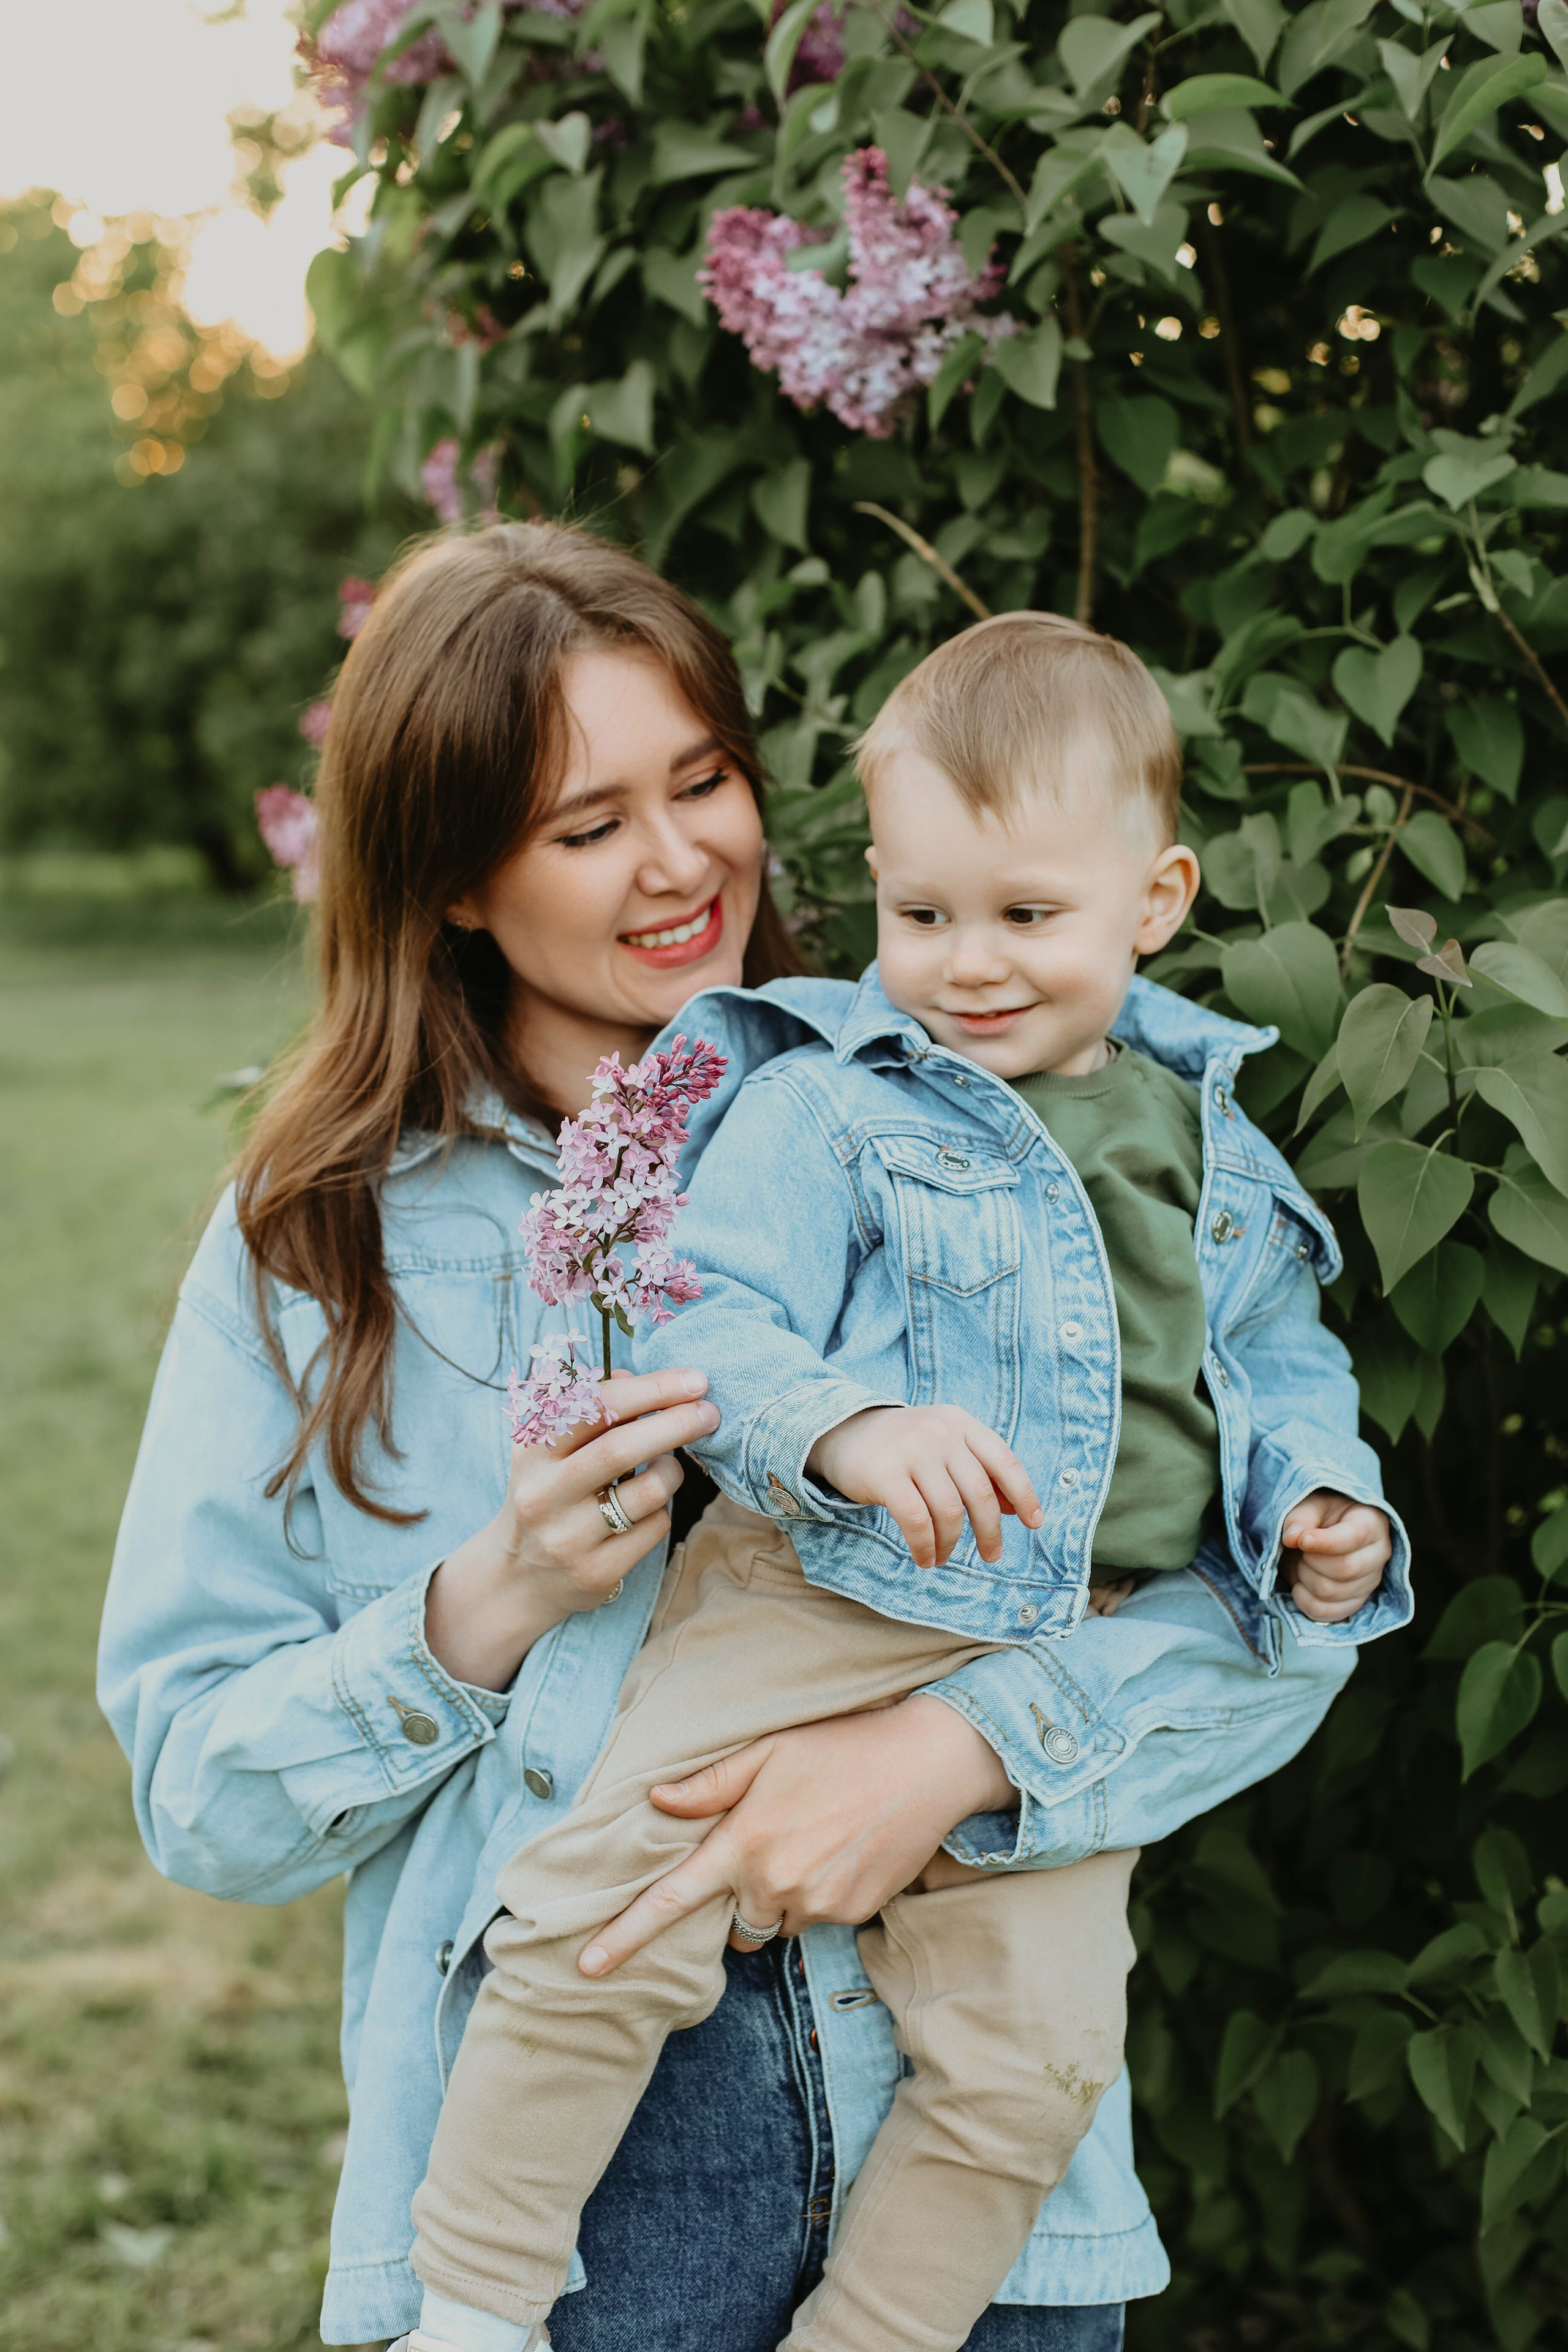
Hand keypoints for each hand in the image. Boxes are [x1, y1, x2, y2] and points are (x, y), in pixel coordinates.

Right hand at [423, 1368, 720, 1689]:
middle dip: (675, 1423)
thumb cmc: (548, 1492)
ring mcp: (568, 1537)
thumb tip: (636, 1375)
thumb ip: (589, 1409)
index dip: (649, 1389)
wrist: (517, 1576)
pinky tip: (648, 1506)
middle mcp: (544, 1493)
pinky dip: (663, 1510)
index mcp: (532, 1450)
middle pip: (620, 1449)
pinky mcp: (595, 1573)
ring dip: (672, 1470)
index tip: (693, 1380)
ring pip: (648, 1492)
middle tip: (710, 1412)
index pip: (593, 1407)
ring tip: (669, 1463)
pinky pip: (654, 1529)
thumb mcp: (550, 1448)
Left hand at [577, 1693, 1014, 1975]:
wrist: (927, 1763)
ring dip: (781, 1895)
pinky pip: (817, 1918)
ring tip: (814, 1839)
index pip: (671, 1901)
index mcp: (744, 1843)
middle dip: (741, 1895)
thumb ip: (710, 1785)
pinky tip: (843, 1850)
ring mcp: (818, 1904)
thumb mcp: (768, 1751)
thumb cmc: (841, 1746)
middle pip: (734, 1921)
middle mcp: (776, 1883)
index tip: (586, 1967)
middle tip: (772, 1843)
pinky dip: (820, 1894)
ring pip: (776, 1921)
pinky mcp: (854, 1915)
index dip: (624, 1936)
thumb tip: (657, 1803)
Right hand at [806, 1405, 1041, 1568]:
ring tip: (944, 1557)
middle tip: (992, 1556)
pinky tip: (925, 1558)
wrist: (842, 1430)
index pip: (1003, 1461)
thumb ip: (978, 1471)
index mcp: (960, 1423)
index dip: (1024, 1494)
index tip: (1034, 1523)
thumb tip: (1014, 1509)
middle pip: (980, 1493)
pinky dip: (926, 1546)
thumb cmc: (904, 1446)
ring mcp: (911, 1451)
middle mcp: (940, 1433)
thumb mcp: (944, 1446)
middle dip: (990, 1532)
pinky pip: (916, 1521)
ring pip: (949, 1512)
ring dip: (952, 1544)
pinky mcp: (885, 1474)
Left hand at [1281, 1490, 1390, 1623]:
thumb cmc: (1320, 1515)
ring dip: (1304, 1577)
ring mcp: (1369, 1583)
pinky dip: (1303, 1599)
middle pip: (1344, 1570)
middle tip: (1302, 1549)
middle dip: (1311, 1560)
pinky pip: (1324, 1612)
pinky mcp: (1354, 1603)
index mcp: (1372, 1523)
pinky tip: (1301, 1583)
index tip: (1301, 1540)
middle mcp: (1378, 1555)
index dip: (1323, 1542)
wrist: (1324, 1533)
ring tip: (1304, 1562)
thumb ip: (1299, 1517)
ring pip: (1329, 1592)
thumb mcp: (1309, 1504)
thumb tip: (1292, 1537)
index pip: (1353, 1539)